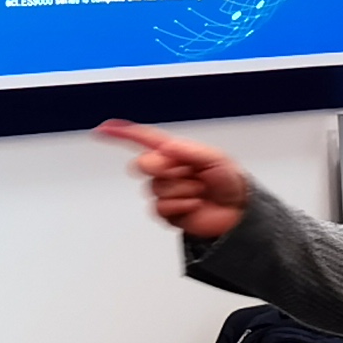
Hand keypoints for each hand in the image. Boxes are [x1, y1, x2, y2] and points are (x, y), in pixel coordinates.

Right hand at [97, 120, 252, 240]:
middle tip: (184, 171)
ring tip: (199, 192)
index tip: (104, 129)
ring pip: (155, 188)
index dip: (123, 133)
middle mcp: (168, 171)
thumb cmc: (231, 183)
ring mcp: (167, 191)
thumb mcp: (215, 158)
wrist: (239, 214)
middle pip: (144, 164)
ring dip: (181, 190)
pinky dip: (180, 206)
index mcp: (177, 153)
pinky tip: (194, 205)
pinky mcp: (168, 212)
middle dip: (163, 167)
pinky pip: (161, 208)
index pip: (145, 140)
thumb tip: (165, 147)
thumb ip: (188, 151)